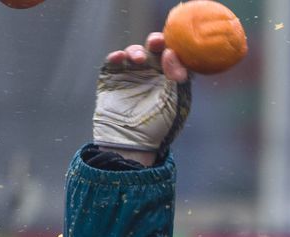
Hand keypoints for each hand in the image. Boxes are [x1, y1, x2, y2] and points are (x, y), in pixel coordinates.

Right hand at [94, 32, 191, 163]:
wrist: (131, 141)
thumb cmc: (157, 127)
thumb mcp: (173, 103)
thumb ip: (175, 78)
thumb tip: (170, 53)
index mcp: (171, 79)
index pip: (174, 57)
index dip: (174, 50)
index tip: (172, 52)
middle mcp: (153, 73)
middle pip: (155, 50)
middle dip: (155, 42)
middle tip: (156, 41)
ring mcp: (133, 73)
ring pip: (135, 53)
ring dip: (137, 51)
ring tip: (138, 59)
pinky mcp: (114, 77)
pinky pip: (115, 61)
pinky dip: (117, 57)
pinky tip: (120, 58)